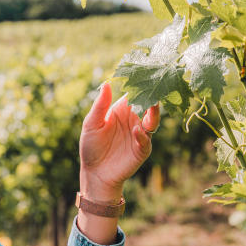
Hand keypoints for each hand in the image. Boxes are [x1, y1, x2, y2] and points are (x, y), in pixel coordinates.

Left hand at [79, 82, 160, 198]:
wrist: (95, 173)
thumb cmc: (91, 146)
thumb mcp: (91, 124)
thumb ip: (100, 105)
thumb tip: (107, 84)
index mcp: (122, 110)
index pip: (135, 94)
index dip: (140, 84)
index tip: (144, 73)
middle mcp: (134, 120)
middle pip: (148, 105)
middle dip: (152, 96)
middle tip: (155, 86)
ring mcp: (140, 135)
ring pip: (152, 121)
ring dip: (153, 113)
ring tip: (151, 106)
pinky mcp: (142, 150)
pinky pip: (145, 141)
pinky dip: (142, 135)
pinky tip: (135, 130)